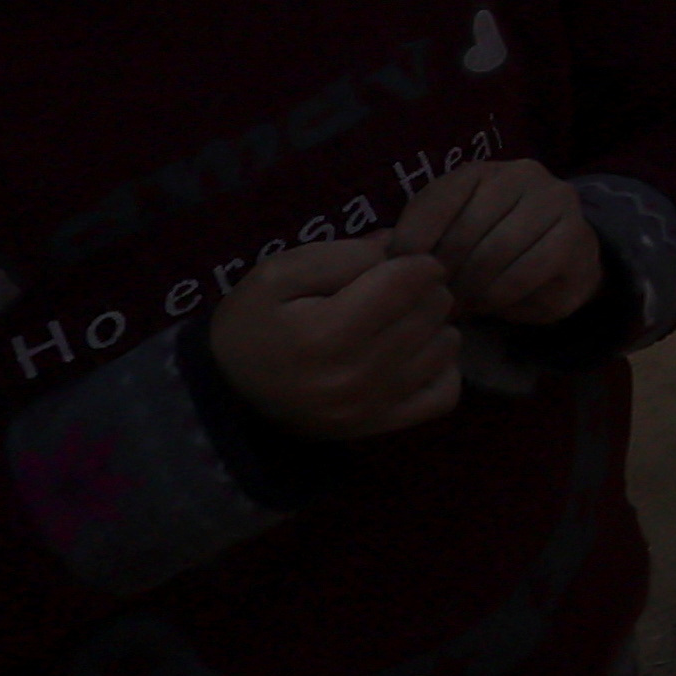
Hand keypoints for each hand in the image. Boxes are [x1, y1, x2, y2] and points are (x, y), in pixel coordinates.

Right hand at [206, 235, 462, 438]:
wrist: (228, 395)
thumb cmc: (253, 326)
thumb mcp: (278, 273)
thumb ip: (341, 253)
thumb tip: (399, 248)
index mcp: (326, 333)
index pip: (409, 282)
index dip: (414, 262)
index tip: (400, 262)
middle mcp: (355, 376)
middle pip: (432, 310)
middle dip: (424, 289)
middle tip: (397, 290)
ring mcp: (372, 408)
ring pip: (447, 346)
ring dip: (433, 325)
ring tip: (401, 321)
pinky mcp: (382, 427)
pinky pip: (446, 391)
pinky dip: (441, 368)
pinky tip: (414, 355)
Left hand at [394, 160, 601, 328]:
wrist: (562, 261)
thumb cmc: (493, 249)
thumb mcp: (452, 235)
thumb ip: (421, 239)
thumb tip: (385, 257)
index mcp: (480, 171)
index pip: (434, 203)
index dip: (412, 247)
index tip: (407, 276)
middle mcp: (521, 175)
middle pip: (464, 233)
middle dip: (446, 275)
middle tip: (439, 300)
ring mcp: (555, 201)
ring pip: (495, 253)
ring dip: (474, 289)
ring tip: (466, 303)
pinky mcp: (576, 235)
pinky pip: (525, 272)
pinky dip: (502, 295)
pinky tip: (496, 302)